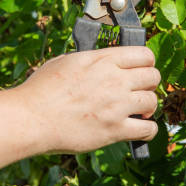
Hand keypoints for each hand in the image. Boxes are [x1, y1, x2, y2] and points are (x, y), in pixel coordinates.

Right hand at [17, 46, 159, 153]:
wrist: (31, 118)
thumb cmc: (41, 90)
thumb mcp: (66, 62)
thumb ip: (91, 60)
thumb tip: (102, 62)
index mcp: (103, 60)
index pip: (144, 55)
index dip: (146, 63)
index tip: (141, 70)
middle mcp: (114, 80)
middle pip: (154, 76)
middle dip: (149, 84)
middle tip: (139, 91)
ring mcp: (117, 105)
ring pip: (152, 101)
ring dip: (148, 107)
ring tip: (138, 111)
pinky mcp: (115, 130)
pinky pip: (148, 129)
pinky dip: (148, 130)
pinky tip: (140, 129)